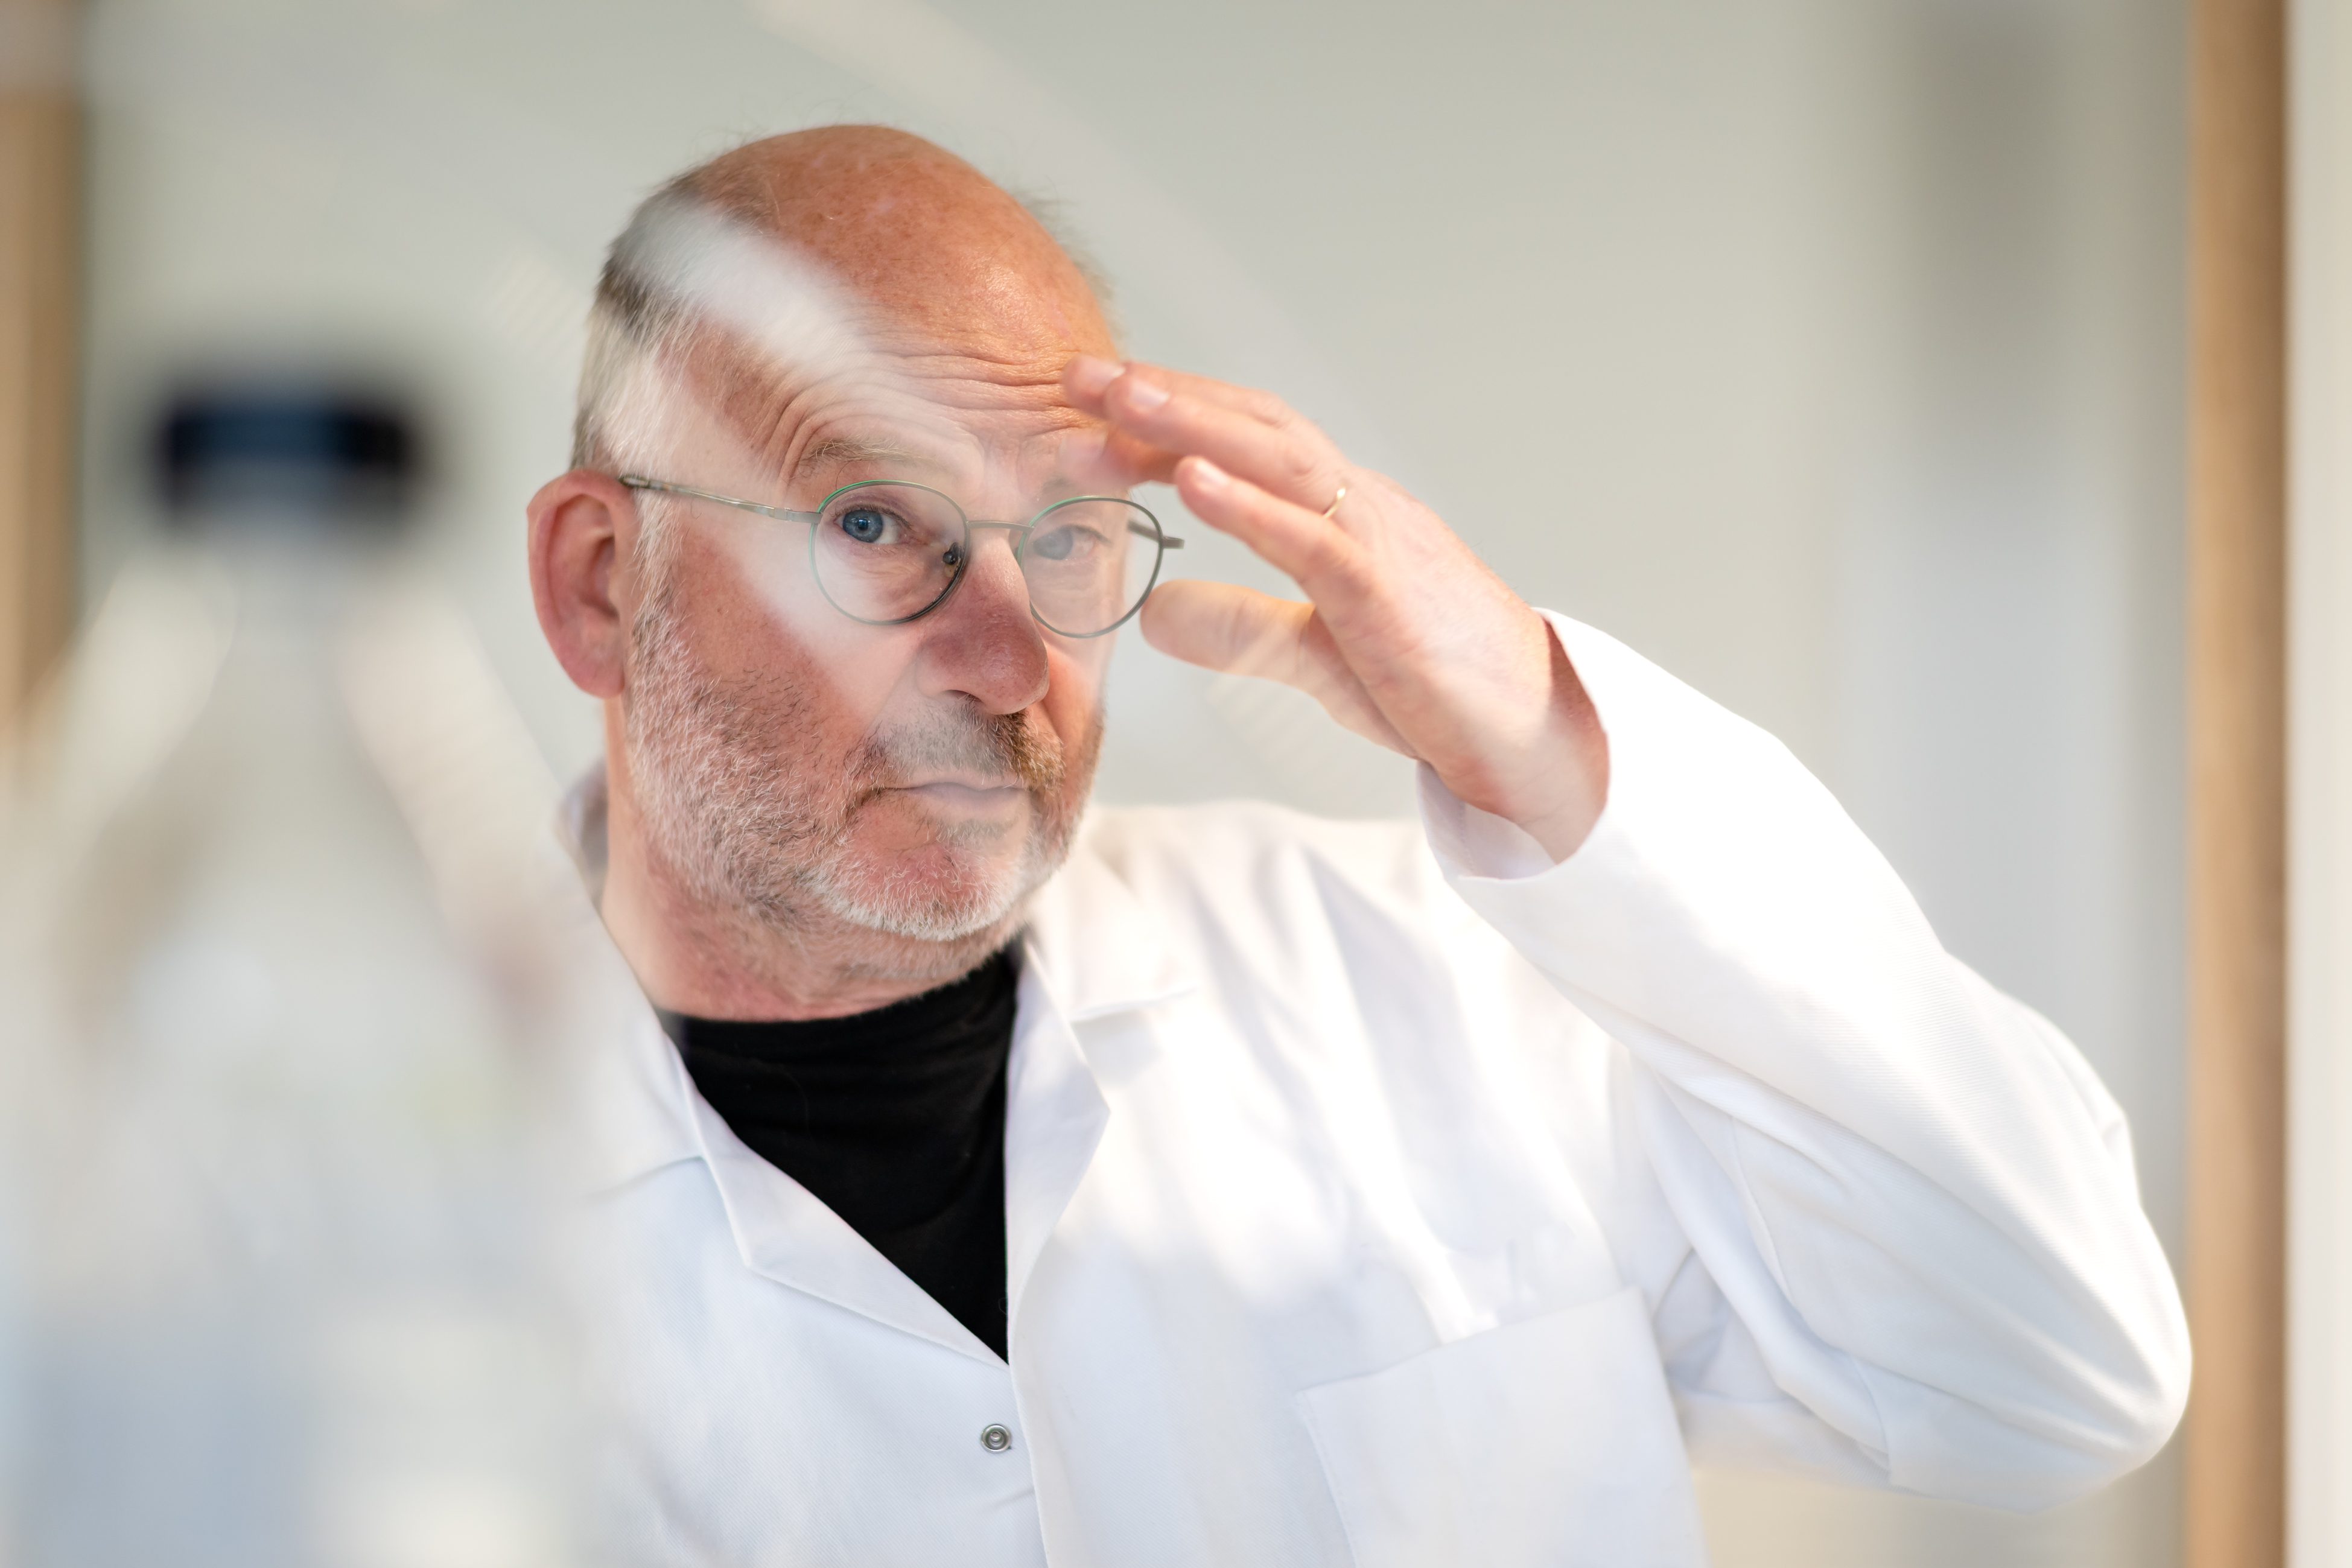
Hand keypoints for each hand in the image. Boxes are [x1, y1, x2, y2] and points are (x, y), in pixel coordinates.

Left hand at [1059, 356, 1608, 860]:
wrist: (1531, 732)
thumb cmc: (1439, 686)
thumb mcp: (1316, 655)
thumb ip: (1240, 627)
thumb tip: (1155, 615)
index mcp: (1345, 514)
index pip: (1249, 444)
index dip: (1171, 419)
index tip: (1094, 406)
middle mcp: (1361, 507)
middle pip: (1255, 427)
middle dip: (1166, 395)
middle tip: (1079, 374)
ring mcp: (1377, 542)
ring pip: (1278, 459)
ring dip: (1193, 424)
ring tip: (1121, 397)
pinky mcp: (1385, 595)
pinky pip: (1310, 537)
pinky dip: (1247, 505)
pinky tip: (1189, 480)